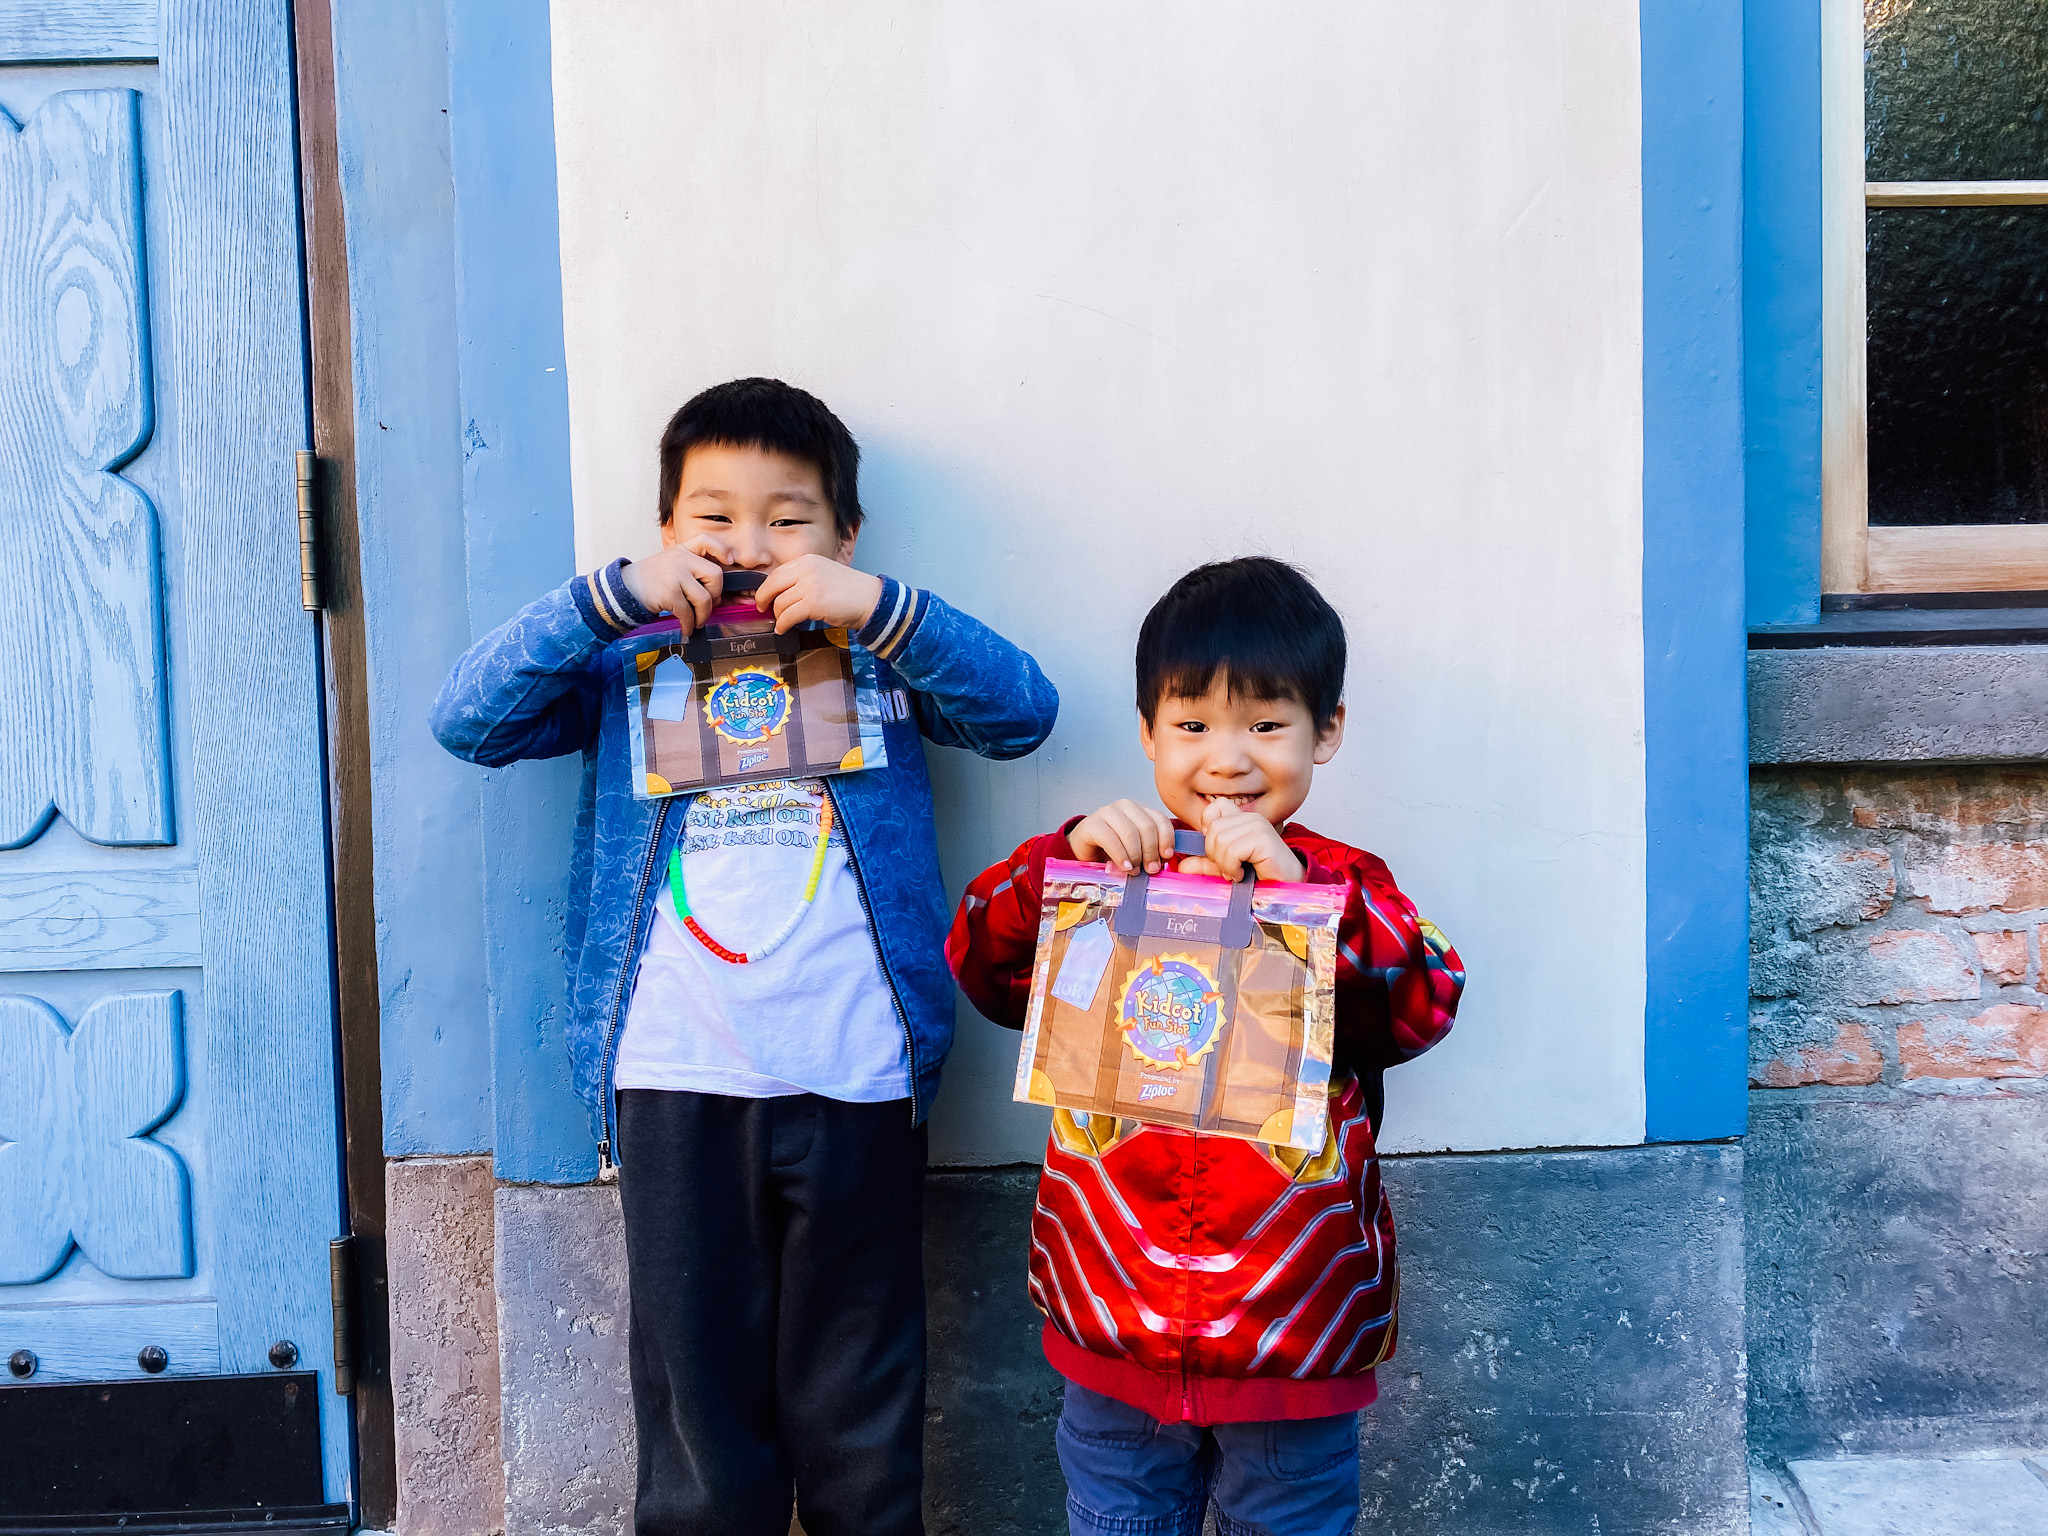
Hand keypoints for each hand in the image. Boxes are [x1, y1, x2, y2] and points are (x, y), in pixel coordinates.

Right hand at [618, 545, 725, 633]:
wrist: (624, 589)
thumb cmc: (652, 580)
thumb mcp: (671, 565)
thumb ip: (692, 572)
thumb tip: (718, 597)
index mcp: (682, 550)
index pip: (705, 540)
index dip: (721, 549)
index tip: (729, 561)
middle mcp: (680, 559)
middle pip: (715, 575)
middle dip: (715, 595)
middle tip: (706, 605)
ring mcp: (675, 575)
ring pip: (705, 599)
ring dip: (703, 615)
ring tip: (696, 621)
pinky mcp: (669, 594)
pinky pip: (689, 613)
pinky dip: (689, 624)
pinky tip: (686, 628)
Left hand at [754, 554, 884, 633]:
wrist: (871, 600)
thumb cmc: (851, 592)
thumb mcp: (824, 574)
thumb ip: (804, 579)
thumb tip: (781, 593)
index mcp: (809, 561)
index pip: (777, 573)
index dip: (766, 587)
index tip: (764, 597)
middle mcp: (807, 569)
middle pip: (773, 585)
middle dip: (764, 599)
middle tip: (763, 609)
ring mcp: (810, 586)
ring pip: (780, 603)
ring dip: (778, 616)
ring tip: (781, 623)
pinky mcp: (814, 603)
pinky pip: (788, 616)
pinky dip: (783, 625)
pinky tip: (783, 629)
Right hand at [1067, 799, 1176, 873]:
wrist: (1085, 849)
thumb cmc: (1114, 850)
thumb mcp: (1137, 848)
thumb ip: (1150, 850)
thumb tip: (1162, 861)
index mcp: (1140, 809)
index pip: (1160, 820)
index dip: (1166, 839)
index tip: (1165, 856)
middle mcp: (1125, 806)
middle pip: (1147, 827)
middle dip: (1151, 851)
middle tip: (1151, 869)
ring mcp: (1107, 812)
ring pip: (1130, 832)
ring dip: (1135, 856)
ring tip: (1135, 871)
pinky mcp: (1092, 823)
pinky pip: (1110, 839)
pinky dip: (1120, 855)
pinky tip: (1124, 867)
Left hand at [1179, 802, 1303, 882]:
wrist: (1287, 889)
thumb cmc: (1261, 876)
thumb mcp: (1227, 868)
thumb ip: (1206, 864)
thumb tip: (1183, 866)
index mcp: (1243, 820)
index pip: (1216, 807)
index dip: (1209, 826)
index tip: (1215, 848)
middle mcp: (1251, 819)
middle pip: (1213, 829)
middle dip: (1215, 854)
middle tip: (1228, 869)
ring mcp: (1258, 826)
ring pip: (1220, 840)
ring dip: (1224, 864)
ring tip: (1236, 872)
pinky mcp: (1263, 839)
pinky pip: (1232, 850)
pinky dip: (1232, 867)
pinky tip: (1242, 875)